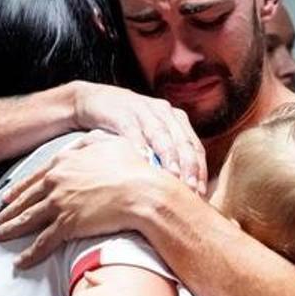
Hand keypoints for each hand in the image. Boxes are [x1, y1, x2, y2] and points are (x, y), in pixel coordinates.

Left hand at [0, 132, 180, 266]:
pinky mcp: (67, 225)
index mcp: (63, 163)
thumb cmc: (132, 167)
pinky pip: (43, 242)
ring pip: (27, 220)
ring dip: (10, 231)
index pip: (34, 178)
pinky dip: (29, 254)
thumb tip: (80, 145)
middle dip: (8, 212)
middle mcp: (56, 183)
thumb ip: (89, 143)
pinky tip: (20, 261)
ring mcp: (59, 204)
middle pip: (25, 200)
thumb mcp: (109, 143)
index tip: (8, 198)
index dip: (18, 190)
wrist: (142, 191)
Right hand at [69, 81, 205, 195]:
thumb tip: (183, 191)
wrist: (93, 101)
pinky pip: (132, 130)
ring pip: (161, 134)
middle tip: (192, 189)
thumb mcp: (150, 139)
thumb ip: (166, 157)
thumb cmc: (126, 127)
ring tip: (173, 177)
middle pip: (183, 141)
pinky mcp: (122, 112)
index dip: (201, 170)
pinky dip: (138, 145)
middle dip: (189, 166)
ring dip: (169, 156)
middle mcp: (164, 112)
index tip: (202, 194)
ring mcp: (144, 110)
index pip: (195, 147)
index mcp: (176, 120)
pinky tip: (142, 161)